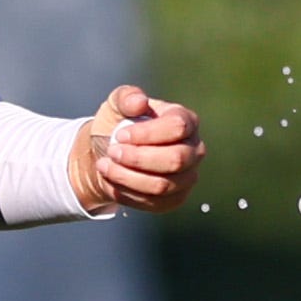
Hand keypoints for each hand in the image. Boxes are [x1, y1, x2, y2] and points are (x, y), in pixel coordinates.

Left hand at [71, 85, 203, 213]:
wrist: (111, 154)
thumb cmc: (119, 124)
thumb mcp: (117, 105)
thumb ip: (126, 97)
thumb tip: (139, 102)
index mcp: (185, 120)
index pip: (177, 127)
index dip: (147, 134)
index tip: (120, 135)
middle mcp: (194, 150)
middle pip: (175, 160)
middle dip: (138, 159)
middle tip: (112, 152)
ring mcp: (188, 177)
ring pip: (163, 185)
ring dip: (128, 178)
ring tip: (105, 166)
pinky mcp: (175, 199)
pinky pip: (155, 203)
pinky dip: (129, 194)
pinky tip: (112, 182)